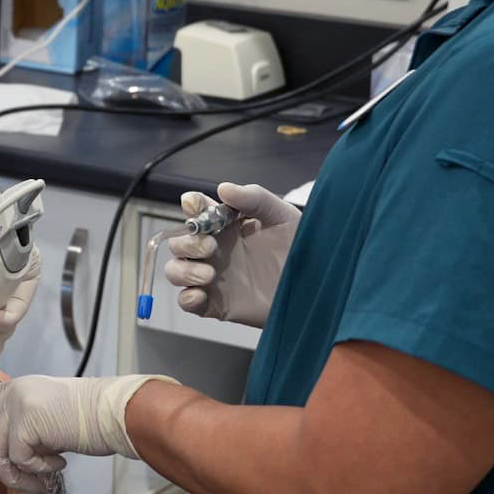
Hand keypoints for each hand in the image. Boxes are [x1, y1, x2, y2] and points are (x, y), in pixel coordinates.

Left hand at [0, 373, 171, 492]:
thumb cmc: (86, 421)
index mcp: (17, 390)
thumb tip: (6, 453)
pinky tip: (58, 465)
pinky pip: (19, 460)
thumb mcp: (46, 419)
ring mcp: (17, 405)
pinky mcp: (26, 422)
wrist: (111, 413)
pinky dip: (38, 470)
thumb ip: (22, 428)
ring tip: (41, 478)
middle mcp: (13, 392)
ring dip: (18, 475)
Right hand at [163, 184, 298, 326]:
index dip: (191, 205)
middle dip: (186, 243)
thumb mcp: (282, 216)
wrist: (318, 287)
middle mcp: (215, 250)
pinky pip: (188, 303)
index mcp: (227, 226)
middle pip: (178, 243)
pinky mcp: (217, 305)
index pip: (197, 210)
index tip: (194, 205)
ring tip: (208, 275)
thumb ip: (253, 198)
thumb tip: (223, 188)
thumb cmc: (302, 247)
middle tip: (211, 247)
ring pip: (175, 272)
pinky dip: (186, 299)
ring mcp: (214, 278)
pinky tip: (201, 294)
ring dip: (182, 271)